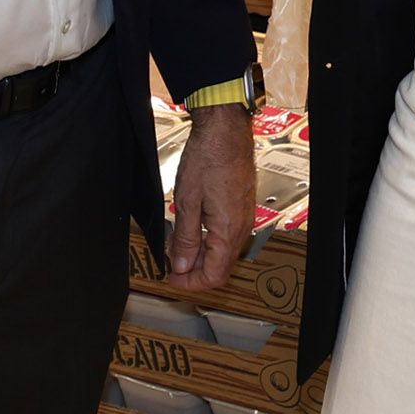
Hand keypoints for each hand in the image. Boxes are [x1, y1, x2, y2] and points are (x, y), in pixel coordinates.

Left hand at [164, 104, 257, 289]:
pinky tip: (192, 226)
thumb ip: (185, 239)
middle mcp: (241, 227)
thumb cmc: (208, 158)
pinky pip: (227, 234)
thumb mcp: (186, 202)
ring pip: (223, 251)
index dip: (190, 283)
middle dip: (193, 269)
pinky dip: (208, 238)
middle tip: (170, 260)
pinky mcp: (242, 206)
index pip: (213, 275)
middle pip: (220, 266)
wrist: (225, 130)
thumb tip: (181, 265)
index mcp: (227, 231)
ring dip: (199, 253)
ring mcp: (244, 217)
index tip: (171, 278)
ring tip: (176, 241)